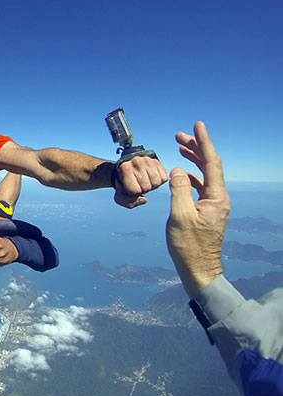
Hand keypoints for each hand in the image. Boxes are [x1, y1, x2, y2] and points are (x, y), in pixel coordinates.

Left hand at [114, 155, 168, 207]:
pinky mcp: (157, 162)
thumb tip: (144, 200)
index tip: (131, 188)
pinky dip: (159, 181)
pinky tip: (151, 177)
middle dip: (143, 190)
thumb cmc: (125, 184)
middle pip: (147, 187)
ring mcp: (147, 160)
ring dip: (152, 185)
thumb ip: (128, 202)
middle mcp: (136, 162)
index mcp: (125, 169)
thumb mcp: (120, 195)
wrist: (130, 169)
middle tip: (139, 184)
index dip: (134, 193)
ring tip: (146, 181)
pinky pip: (164, 178)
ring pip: (156, 183)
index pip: (135, 190)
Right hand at [166, 121, 228, 297]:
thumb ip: (179, 190)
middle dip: (196, 147)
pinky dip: (191, 175)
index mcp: (216, 197)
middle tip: (180, 135)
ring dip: (193, 160)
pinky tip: (181, 173)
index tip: (197, 126)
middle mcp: (219, 198)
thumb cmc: (188, 246)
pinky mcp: (208, 211)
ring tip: (180, 147)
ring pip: (205, 175)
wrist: (198, 269)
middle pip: (210, 165)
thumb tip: (177, 170)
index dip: (203, 142)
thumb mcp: (179, 216)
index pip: (211, 162)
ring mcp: (214, 205)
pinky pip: (201, 186)